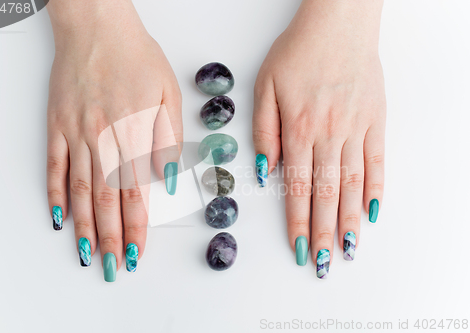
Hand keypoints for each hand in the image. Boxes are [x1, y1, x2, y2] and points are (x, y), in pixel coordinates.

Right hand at [46, 0, 181, 280]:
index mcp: (134, 132)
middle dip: (111, 238)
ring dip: (84, 226)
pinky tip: (58, 217)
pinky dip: (55, 193)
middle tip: (113, 267)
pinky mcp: (57, 124)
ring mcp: (76, 132)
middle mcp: (103, 138)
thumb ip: (168, 139)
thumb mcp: (168, 93)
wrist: (97, 26)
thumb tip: (167, 178)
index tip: (137, 252)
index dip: (137, 227)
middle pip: (106, 199)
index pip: (136, 192)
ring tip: (87, 255)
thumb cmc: (136, 57)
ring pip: (80, 189)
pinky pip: (54, 165)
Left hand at [253, 0, 384, 277]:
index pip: (297, 188)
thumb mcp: (265, 88)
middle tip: (325, 263)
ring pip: (353, 184)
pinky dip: (376, 188)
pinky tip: (374, 212)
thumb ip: (265, 133)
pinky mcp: (376, 121)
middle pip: (326, 194)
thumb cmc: (298, 54)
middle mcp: (328, 136)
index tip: (299, 248)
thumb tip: (268, 172)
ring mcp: (356, 129)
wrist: (337, 24)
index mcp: (298, 130)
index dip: (298, 222)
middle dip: (324, 232)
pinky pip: (377, 161)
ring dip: (351, 220)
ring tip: (349, 249)